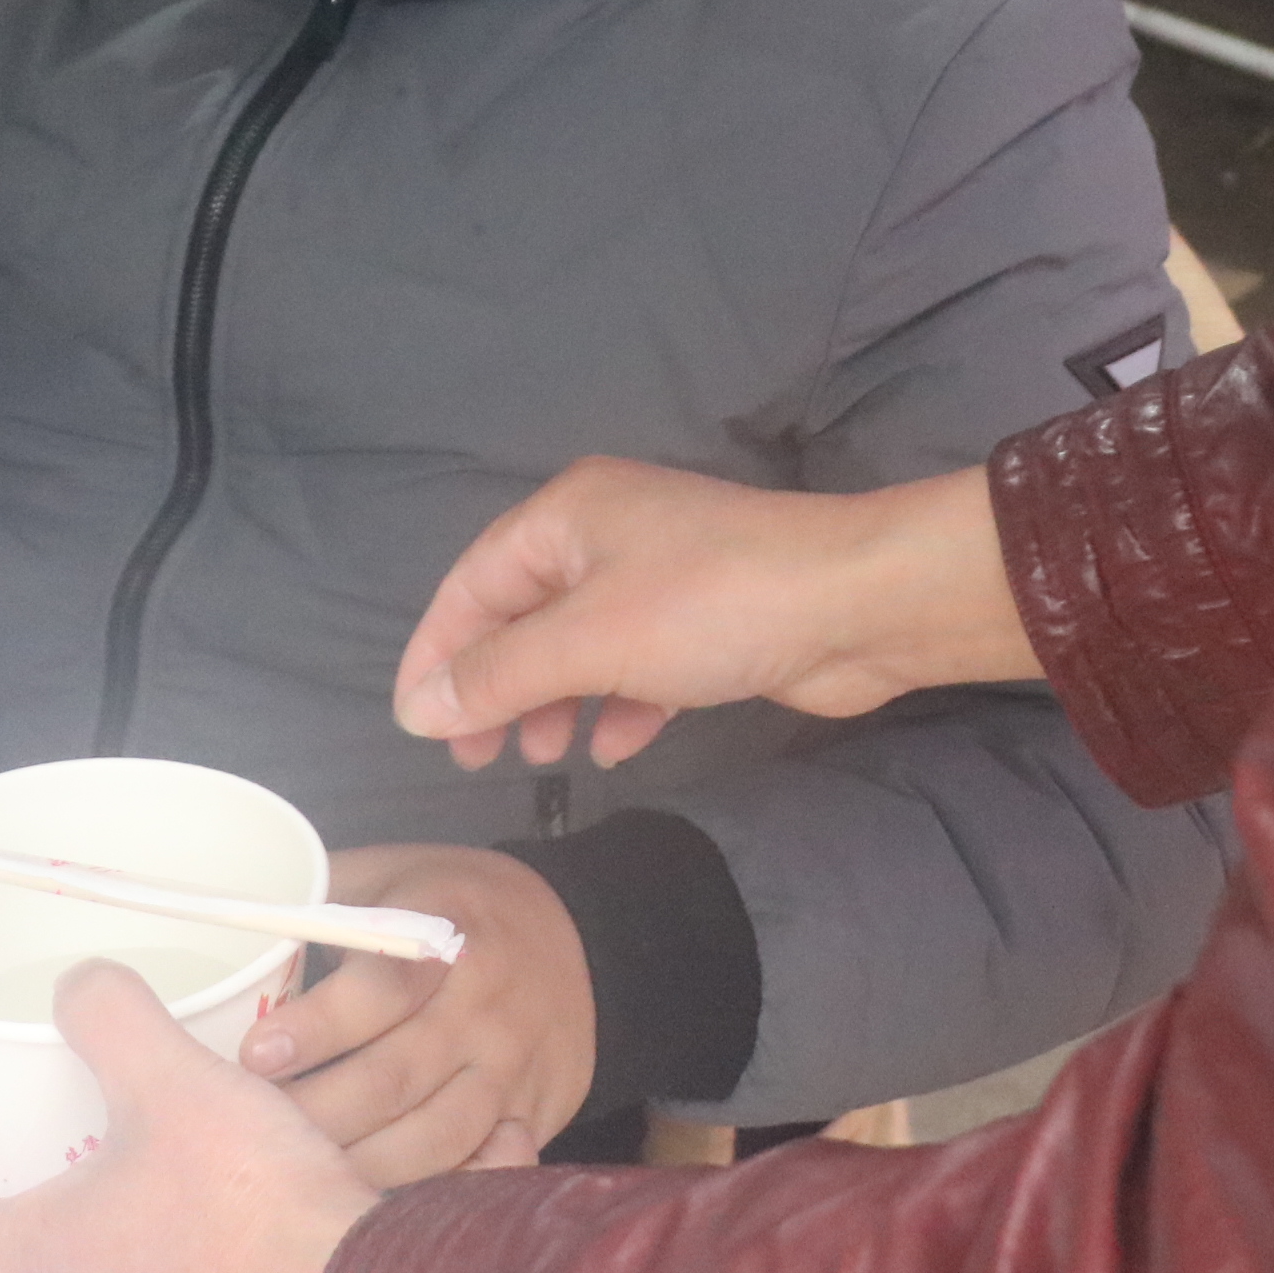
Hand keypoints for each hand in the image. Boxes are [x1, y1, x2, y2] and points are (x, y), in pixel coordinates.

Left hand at [0, 960, 379, 1272]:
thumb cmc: (244, 1204)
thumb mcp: (171, 1080)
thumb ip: (112, 1019)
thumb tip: (77, 984)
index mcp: (48, 1254)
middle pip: (16, 1266)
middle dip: (15, 1208)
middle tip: (27, 1150)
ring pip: (90, 1271)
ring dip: (93, 1221)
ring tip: (120, 1155)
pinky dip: (159, 1236)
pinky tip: (205, 1190)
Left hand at [245, 845, 584, 1185]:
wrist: (566, 929)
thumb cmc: (447, 904)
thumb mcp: (387, 876)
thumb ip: (315, 903)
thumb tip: (220, 930)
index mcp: (446, 932)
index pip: (383, 987)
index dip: (318, 1026)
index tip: (255, 1055)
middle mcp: (485, 1004)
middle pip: (396, 1078)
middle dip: (315, 1113)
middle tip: (247, 1133)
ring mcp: (514, 1065)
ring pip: (434, 1137)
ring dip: (357, 1163)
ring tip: (294, 1172)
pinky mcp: (533, 1111)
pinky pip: (477, 1167)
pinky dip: (424, 1190)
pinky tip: (369, 1200)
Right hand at [394, 458, 1037, 769]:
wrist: (857, 605)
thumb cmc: (713, 606)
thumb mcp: (590, 641)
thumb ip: (499, 674)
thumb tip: (418, 706)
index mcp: (569, 514)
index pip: (473, 582)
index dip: (437, 654)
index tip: (416, 727)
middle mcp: (608, 534)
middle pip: (523, 614)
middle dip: (495, 685)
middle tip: (474, 758)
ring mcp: (661, 576)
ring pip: (580, 644)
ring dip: (553, 702)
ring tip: (541, 758)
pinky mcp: (708, 620)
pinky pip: (637, 663)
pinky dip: (617, 704)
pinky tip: (616, 748)